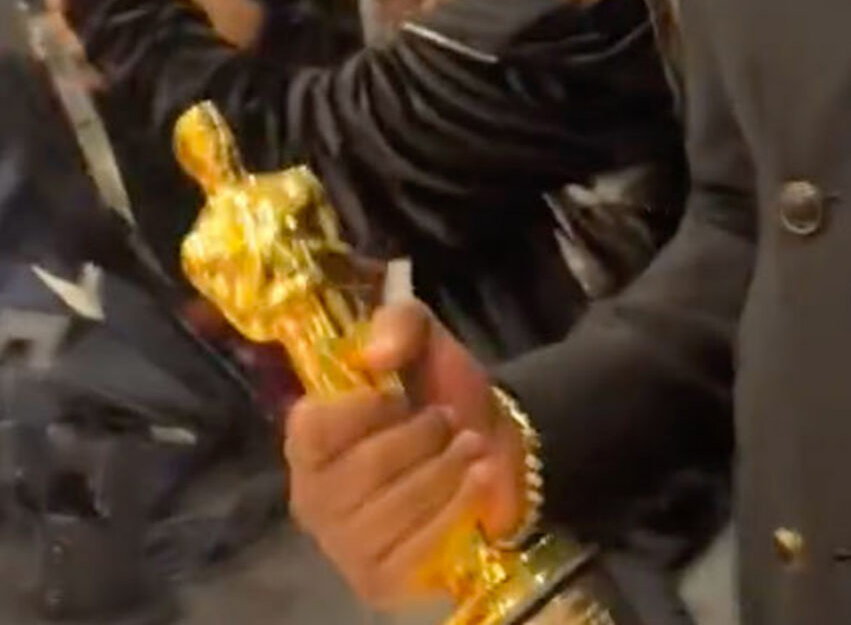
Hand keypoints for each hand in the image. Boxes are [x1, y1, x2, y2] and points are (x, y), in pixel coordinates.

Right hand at [285, 303, 527, 606]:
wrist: (489, 447)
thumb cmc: (440, 393)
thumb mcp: (425, 339)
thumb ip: (400, 323)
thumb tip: (375, 356)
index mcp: (307, 439)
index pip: (310, 430)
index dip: (359, 411)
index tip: (396, 395)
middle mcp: (311, 497)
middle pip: (362, 471)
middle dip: (420, 438)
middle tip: (448, 420)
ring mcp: (341, 546)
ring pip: (392, 511)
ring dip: (444, 471)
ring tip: (468, 447)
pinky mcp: (376, 580)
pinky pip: (415, 549)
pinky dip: (454, 508)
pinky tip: (474, 483)